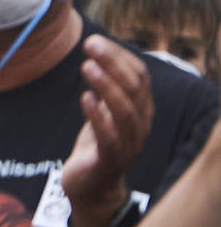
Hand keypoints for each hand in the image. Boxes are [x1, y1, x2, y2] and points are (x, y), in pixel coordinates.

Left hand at [62, 34, 152, 226]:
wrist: (91, 186)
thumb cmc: (97, 143)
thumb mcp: (103, 110)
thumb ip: (106, 87)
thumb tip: (98, 52)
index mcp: (141, 110)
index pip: (140, 77)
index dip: (119, 57)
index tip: (95, 40)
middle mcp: (141, 125)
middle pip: (134, 89)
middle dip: (113, 64)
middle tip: (90, 45)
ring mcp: (129, 144)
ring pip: (125, 111)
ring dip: (106, 85)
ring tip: (86, 66)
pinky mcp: (111, 160)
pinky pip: (109, 136)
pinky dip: (98, 115)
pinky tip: (85, 98)